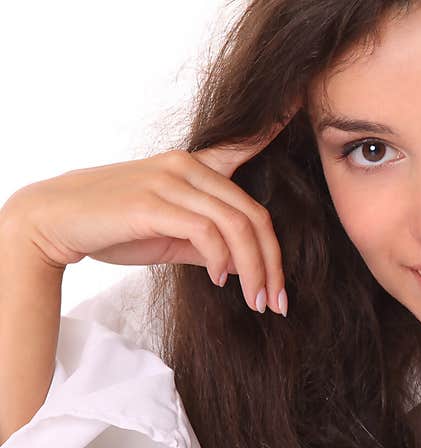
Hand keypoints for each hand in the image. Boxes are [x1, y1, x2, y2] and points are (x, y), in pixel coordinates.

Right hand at [1, 110, 296, 313]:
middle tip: (278, 301)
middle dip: (272, 262)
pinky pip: (208, 232)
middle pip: (253, 213)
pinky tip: (219, 281)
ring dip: (254, 270)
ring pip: (237, 226)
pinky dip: (222, 261)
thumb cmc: (113, 227)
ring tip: (257, 301)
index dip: (273, 125)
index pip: (243, 145)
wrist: (53, 223)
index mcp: (194, 165)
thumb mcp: (171, 236)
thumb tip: (244, 265)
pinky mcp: (155, 202)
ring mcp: (171, 181)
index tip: (299, 105)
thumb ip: (208, 243)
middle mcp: (187, 166)